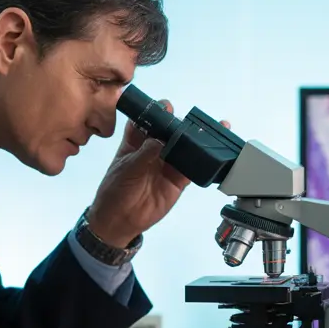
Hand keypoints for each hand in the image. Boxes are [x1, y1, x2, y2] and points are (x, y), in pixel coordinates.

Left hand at [86, 101, 229, 247]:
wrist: (121, 220)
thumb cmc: (115, 191)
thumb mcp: (127, 169)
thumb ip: (144, 154)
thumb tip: (161, 139)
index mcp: (135, 142)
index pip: (146, 121)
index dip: (156, 112)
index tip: (165, 106)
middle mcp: (153, 150)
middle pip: (169, 131)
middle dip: (179, 123)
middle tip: (189, 119)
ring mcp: (167, 164)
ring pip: (184, 147)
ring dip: (196, 139)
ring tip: (210, 130)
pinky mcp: (177, 180)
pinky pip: (192, 168)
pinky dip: (202, 161)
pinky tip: (213, 153)